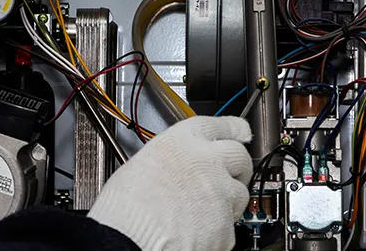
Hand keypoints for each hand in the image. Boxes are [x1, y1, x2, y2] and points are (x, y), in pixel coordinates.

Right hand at [89, 117, 252, 250]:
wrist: (128, 240)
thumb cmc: (124, 208)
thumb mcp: (143, 163)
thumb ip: (171, 158)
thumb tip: (177, 166)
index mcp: (184, 141)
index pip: (224, 126)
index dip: (235, 129)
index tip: (240, 132)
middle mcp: (207, 162)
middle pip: (239, 156)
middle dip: (237, 166)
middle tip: (226, 174)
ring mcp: (221, 193)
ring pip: (239, 193)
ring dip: (228, 200)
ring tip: (202, 210)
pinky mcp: (226, 226)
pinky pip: (229, 226)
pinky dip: (218, 229)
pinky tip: (197, 231)